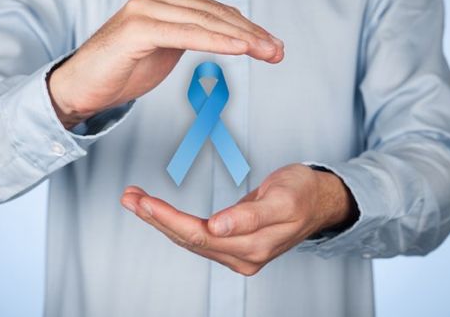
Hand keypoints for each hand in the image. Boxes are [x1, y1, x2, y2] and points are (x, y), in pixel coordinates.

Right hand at [48, 0, 283, 128]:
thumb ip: (191, 36)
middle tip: (277, 52)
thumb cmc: (121, 70)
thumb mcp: (166, 50)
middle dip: (252, 35)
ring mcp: (146, 8)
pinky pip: (186, 34)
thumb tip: (224, 36)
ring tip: (267, 52)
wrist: (81, 87)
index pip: (216, 13)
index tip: (272, 47)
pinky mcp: (138, 27)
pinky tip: (240, 49)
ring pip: (206, 22)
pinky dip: (216, 42)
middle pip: (216, 15)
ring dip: (242, 39)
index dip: (248, 30)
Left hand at [120, 164, 357, 275]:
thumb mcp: (282, 198)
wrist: (319, 201)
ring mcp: (237, 253)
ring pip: (189, 238)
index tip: (145, 203)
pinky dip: (175, 222)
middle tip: (130, 197)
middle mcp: (242, 255)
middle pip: (188, 238)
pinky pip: (198, 236)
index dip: (169, 218)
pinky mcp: (234, 244)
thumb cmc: (303, 194)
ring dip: (160, 220)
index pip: (200, 234)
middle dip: (156, 218)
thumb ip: (250, 215)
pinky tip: (159, 212)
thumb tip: (220, 226)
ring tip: (136, 199)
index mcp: (253, 246)